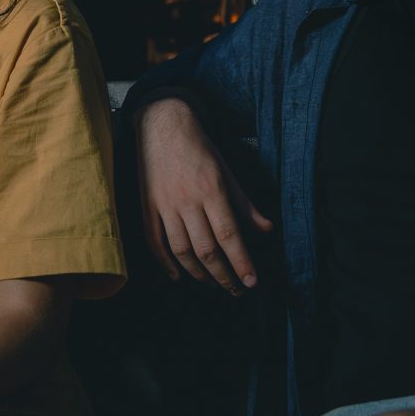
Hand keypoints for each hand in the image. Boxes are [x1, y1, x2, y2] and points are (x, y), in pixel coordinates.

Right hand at [138, 96, 272, 289]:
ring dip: (198, 273)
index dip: (241, 261)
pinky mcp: (147, 206)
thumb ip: (245, 204)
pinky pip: (155, 241)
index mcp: (211, 190)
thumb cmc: (199, 148)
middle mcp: (187, 200)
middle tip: (235, 290)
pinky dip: (165, 263)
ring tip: (212, 284)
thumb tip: (267, 230)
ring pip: (181, 249)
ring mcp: (164, 204)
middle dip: (223, 274)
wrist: (161, 125)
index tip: (251, 282)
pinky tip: (177, 276)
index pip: (229, 234)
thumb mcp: (227, 172)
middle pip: (206, 248)